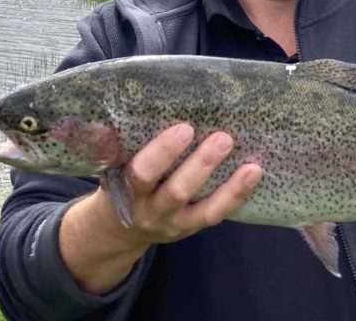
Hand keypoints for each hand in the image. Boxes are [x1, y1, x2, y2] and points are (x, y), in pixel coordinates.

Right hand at [60, 123, 262, 294]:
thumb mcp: (109, 169)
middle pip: (177, 191)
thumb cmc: (119, 185)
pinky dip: (236, 194)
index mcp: (127, 192)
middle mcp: (151, 211)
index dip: (162, 153)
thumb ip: (109, 150)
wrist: (119, 232)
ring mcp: (174, 222)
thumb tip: (102, 123)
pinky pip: (215, 214)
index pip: (142, 174)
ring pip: (202, 207)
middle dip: (201, 164)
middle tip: (222, 137)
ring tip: (249, 162)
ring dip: (228, 185)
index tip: (184, 128)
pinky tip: (254, 173)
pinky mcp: (191, 227)